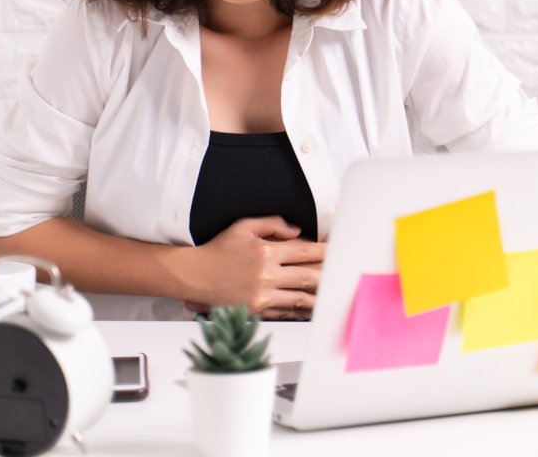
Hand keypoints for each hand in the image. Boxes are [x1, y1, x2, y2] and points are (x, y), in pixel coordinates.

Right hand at [178, 216, 325, 320]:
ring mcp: (262, 295)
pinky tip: (311, 310)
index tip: (339, 252)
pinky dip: (300, 311)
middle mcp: (267, 274)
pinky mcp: (256, 310)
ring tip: (334, 296)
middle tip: (343, 276)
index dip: (325, 252)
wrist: (194, 275)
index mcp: (267, 251)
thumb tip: (296, 230)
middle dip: (329, 276)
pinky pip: (285, 312)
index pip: (305, 251)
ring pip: (300, 298)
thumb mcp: (243, 227)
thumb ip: (272, 224)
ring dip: (319, 297)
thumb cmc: (218, 249)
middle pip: (308, 277)